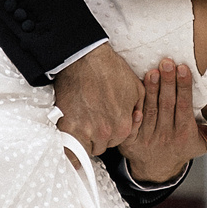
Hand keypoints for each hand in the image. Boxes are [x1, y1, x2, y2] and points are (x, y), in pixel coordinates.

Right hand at [52, 41, 143, 157]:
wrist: (85, 58)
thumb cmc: (109, 69)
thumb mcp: (136, 89)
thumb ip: (139, 110)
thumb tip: (137, 119)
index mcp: (123, 126)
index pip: (117, 141)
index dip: (111, 132)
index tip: (105, 123)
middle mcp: (105, 132)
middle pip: (100, 145)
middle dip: (97, 136)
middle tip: (92, 119)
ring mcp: (85, 131)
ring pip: (85, 147)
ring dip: (82, 139)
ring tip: (80, 122)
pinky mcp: (67, 127)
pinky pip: (68, 149)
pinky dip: (69, 146)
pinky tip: (69, 140)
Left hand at [124, 59, 205, 183]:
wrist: (157, 168)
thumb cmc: (184, 147)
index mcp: (185, 133)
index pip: (184, 106)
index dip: (184, 87)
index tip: (183, 68)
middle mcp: (166, 135)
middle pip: (166, 104)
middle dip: (167, 82)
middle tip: (166, 62)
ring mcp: (146, 137)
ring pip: (149, 109)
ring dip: (151, 89)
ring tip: (152, 71)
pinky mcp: (130, 139)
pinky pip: (131, 122)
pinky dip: (133, 107)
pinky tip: (133, 91)